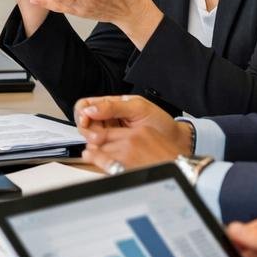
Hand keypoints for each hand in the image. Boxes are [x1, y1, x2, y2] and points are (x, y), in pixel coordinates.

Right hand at [76, 95, 191, 169]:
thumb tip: (90, 109)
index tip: (86, 121)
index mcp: (111, 104)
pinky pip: (100, 149)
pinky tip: (107, 152)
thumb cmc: (160, 122)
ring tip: (104, 144)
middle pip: (84, 122)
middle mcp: (108, 118)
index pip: (85, 106)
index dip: (82, 114)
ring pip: (89, 137)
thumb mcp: (138, 108)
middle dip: (88, 130)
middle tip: (98, 136)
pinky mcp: (114, 148)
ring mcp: (111, 133)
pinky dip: (100, 151)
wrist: (174, 141)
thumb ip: (113, 107)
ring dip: (94, 142)